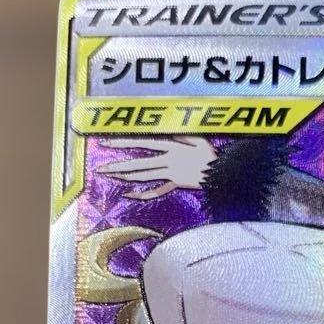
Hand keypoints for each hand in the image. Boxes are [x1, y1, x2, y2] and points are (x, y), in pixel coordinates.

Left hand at [95, 136, 216, 198]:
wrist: (222, 174)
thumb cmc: (212, 154)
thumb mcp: (198, 137)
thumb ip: (181, 132)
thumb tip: (168, 129)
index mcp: (172, 146)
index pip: (142, 143)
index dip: (124, 142)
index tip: (107, 142)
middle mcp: (168, 161)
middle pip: (139, 164)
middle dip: (118, 165)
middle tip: (101, 169)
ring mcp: (171, 174)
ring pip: (144, 177)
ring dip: (126, 177)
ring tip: (111, 177)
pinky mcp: (175, 184)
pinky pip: (156, 190)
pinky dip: (143, 194)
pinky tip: (130, 195)